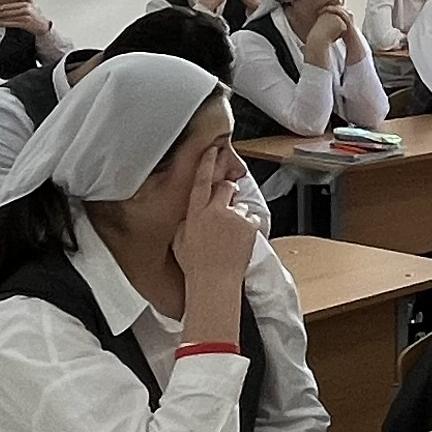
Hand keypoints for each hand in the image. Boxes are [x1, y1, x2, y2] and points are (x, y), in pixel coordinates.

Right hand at [173, 147, 257, 314]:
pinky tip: (240, 240)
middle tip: (225, 203)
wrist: (214, 281)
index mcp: (196, 213)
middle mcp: (216, 211)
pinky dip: (248, 227)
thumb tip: (192, 215)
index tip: (213, 150)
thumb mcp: (180, 240)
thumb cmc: (194, 265)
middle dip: (227, 189)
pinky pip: (251, 219)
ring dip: (237, 215)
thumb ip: (187, 221)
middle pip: (225, 187)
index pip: (201, 181)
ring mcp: (234, 217)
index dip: (207, 163)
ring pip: (240, 206)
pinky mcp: (250, 226)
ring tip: (230, 236)